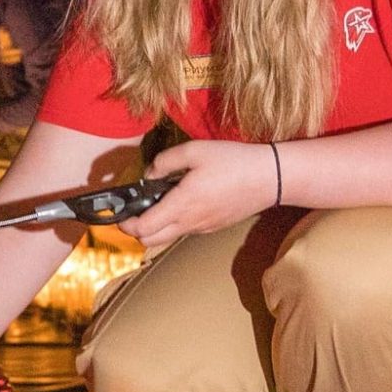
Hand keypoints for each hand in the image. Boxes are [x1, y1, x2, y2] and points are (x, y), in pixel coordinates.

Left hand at [127, 140, 277, 248]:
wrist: (270, 178)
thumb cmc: (234, 161)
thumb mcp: (195, 150)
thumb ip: (165, 162)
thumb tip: (149, 174)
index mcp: (181, 205)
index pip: (143, 228)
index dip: (125, 223)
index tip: (120, 212)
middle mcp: (189, 222)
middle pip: (150, 241)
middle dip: (136, 230)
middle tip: (133, 210)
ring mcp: (202, 228)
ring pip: (167, 238)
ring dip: (155, 227)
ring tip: (157, 203)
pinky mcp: (213, 227)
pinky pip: (185, 231)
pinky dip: (174, 224)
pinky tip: (181, 203)